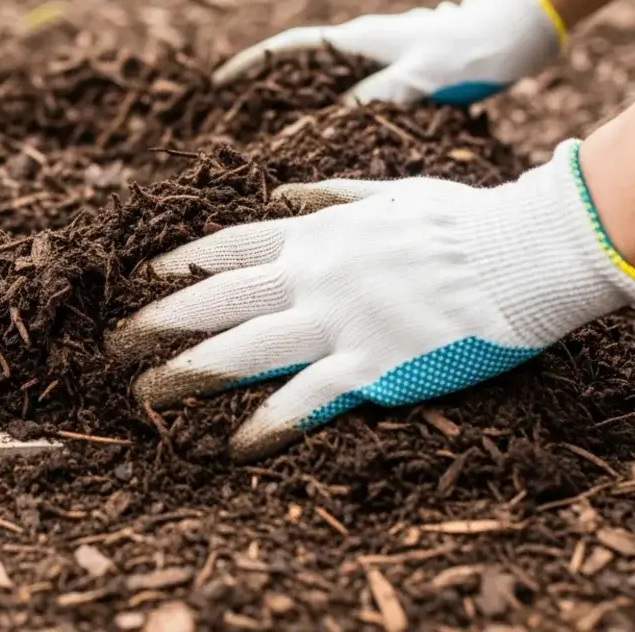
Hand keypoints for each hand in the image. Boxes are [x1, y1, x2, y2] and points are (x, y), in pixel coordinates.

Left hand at [107, 140, 634, 461]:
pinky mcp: (372, 366)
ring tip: (146, 393)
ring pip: (244, 349)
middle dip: (160, 321)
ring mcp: (339, 322)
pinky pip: (307, 399)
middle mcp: (314, 276)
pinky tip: (237, 444)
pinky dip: (269, 422)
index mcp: (317, 234)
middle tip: (114, 344)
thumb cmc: (461, 220)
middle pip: (218, 300)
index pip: (228, 247)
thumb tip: (282, 192)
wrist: (520, 251)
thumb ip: (327, 196)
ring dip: (190, 372)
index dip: (178, 263)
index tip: (139, 275)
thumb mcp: (386, 191)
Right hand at [212, 0, 565, 106]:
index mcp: (358, 40)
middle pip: (299, 67)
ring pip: (323, 84)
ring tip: (267, 139)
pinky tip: (326, 142)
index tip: (219, 84)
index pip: (289, 49)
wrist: (513, 35)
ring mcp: (378, 59)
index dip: (251, 66)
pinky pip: (350, 96)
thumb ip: (370, 99)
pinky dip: (329, 115)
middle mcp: (361, 47)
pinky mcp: (396, 75)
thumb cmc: (466, 53)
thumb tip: (325, 122)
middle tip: (233, 120)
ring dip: (295, 106)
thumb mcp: (416, 79)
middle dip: (264, 89)